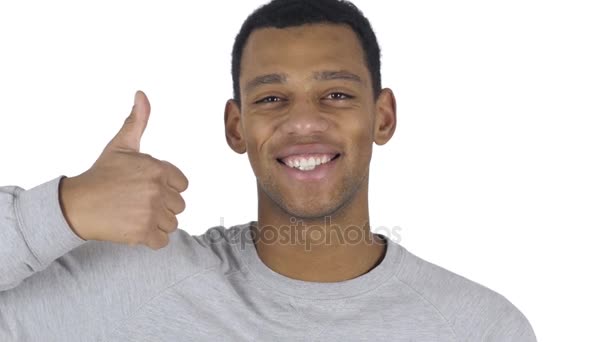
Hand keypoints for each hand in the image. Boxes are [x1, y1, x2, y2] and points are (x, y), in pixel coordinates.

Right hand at [59, 91, 188, 249]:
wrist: (77, 205)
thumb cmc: (101, 174)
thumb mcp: (121, 145)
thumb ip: (137, 121)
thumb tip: (141, 95)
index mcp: (158, 168)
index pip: (182, 185)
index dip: (166, 187)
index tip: (145, 187)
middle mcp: (157, 189)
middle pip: (178, 205)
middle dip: (162, 205)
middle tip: (137, 202)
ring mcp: (150, 212)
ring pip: (171, 223)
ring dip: (156, 222)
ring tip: (135, 214)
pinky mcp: (143, 233)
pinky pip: (163, 241)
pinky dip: (151, 239)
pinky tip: (135, 228)